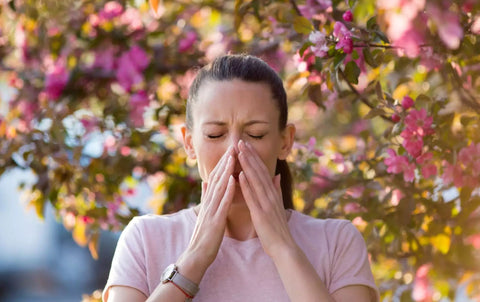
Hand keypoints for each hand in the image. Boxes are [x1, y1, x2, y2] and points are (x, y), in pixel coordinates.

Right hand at [177, 146, 235, 278]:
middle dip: (225, 162)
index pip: (216, 178)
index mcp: (209, 201)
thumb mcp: (205, 212)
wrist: (196, 255)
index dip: (223, 163)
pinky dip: (227, 190)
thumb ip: (206, 196)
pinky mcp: (215, 220)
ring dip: (226, 171)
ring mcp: (211, 211)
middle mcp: (209, 202)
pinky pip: (222, 203)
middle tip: (233, 146)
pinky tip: (233, 180)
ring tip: (233, 156)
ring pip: (219, 187)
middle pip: (217, 178)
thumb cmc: (204, 235)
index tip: (231, 150)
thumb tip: (205, 181)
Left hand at [237, 140, 296, 257]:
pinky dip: (246, 185)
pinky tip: (240, 175)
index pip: (262, 171)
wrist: (283, 247)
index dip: (254, 157)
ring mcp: (266, 203)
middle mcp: (270, 195)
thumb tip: (276, 175)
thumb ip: (276, 189)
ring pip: (255, 180)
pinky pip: (252, 197)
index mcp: (272, 193)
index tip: (246, 145)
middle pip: (258, 171)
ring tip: (239, 151)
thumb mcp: (278, 205)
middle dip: (249, 155)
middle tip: (240, 141)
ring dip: (247, 165)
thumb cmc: (277, 228)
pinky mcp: (260, 213)